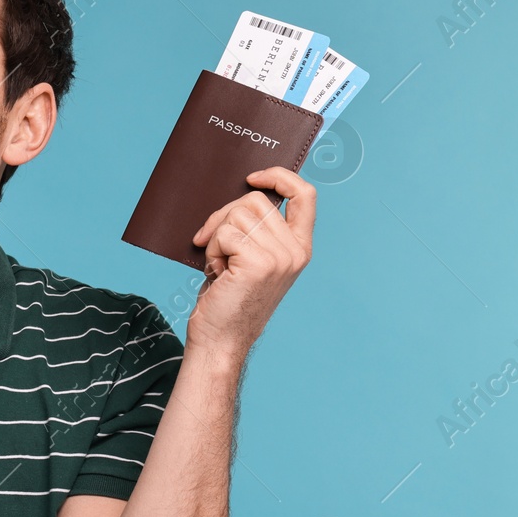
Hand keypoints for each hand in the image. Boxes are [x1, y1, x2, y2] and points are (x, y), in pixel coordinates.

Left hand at [187, 166, 315, 361]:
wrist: (220, 339)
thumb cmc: (228, 299)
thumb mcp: (250, 258)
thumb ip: (256, 229)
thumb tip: (241, 192)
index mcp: (300, 247)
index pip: (305, 195)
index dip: (280, 177)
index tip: (253, 178)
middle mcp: (296, 251)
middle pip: (255, 201)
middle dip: (224, 216)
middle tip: (213, 244)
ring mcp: (280, 257)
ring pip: (237, 215)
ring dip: (217, 237)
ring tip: (219, 265)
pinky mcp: (259, 264)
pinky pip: (225, 233)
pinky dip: (211, 250)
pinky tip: (216, 273)